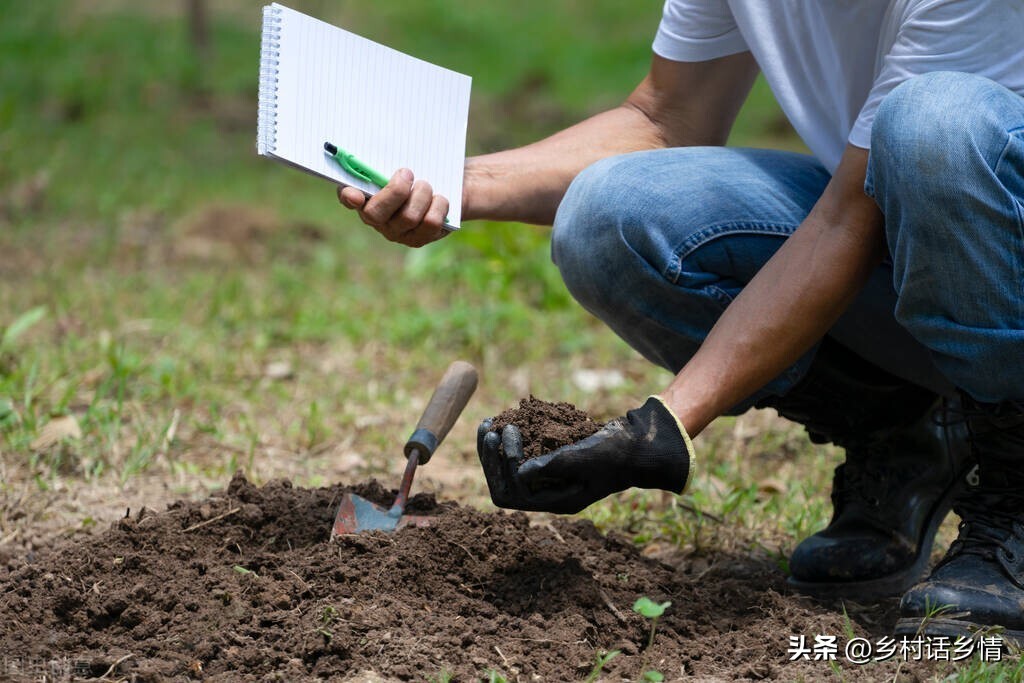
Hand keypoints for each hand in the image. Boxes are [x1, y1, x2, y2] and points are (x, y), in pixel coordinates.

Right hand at [337, 168, 450, 246]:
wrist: (448, 183)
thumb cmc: (419, 169)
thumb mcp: (405, 159)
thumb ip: (389, 159)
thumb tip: (380, 150)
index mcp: (364, 193)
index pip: (347, 197)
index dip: (348, 197)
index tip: (354, 194)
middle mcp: (376, 218)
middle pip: (376, 213)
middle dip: (395, 191)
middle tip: (407, 173)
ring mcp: (397, 232)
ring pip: (408, 217)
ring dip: (422, 194)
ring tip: (426, 185)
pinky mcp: (419, 239)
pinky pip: (430, 223)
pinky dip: (438, 205)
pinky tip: (439, 199)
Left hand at [477, 396, 693, 513]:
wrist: (637, 444)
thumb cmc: (617, 451)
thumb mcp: (587, 456)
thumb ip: (555, 465)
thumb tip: (519, 473)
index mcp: (558, 501)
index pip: (514, 494)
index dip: (504, 463)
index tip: (509, 430)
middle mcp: (549, 493)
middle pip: (504, 486)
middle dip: (491, 458)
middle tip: (489, 428)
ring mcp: (549, 479)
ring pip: (507, 471)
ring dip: (494, 449)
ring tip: (488, 424)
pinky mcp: (550, 462)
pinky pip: (518, 457)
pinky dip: (507, 441)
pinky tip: (502, 420)